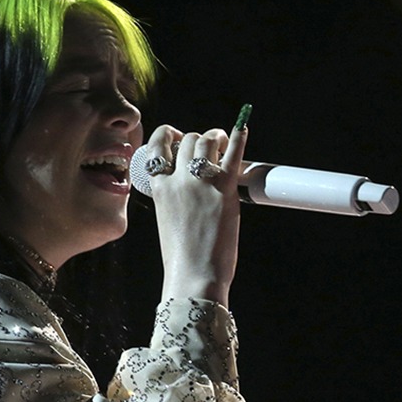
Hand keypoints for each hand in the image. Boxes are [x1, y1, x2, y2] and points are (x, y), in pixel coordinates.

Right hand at [143, 118, 247, 307]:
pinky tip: (243, 126)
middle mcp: (177, 180)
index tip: (178, 137)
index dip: (168, 135)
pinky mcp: (225, 188)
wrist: (194, 274)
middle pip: (188, 140)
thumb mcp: (167, 219)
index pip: (157, 145)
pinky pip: (233, 152)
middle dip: (198, 140)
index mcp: (159, 188)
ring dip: (216, 137)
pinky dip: (239, 135)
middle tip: (209, 148)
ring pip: (207, 140)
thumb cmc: (181, 255)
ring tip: (223, 143)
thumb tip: (189, 182)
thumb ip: (173, 196)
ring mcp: (201, 182)